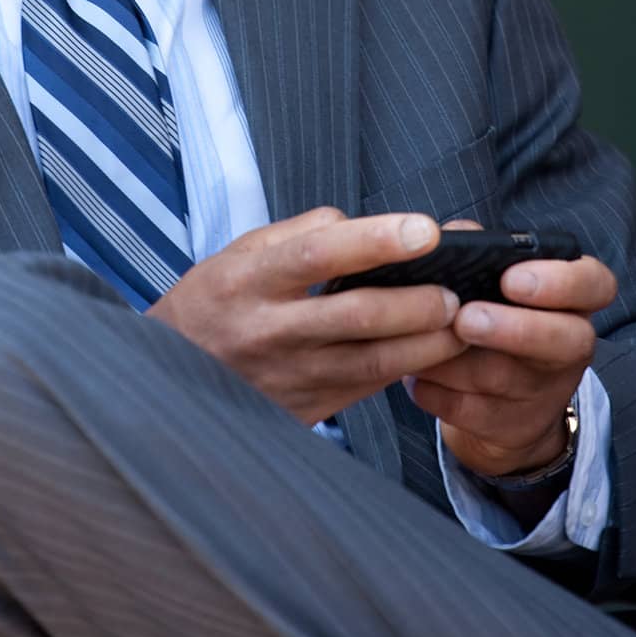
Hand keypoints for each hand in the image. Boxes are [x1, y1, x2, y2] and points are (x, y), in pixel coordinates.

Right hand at [147, 207, 466, 424]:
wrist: (173, 382)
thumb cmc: (214, 302)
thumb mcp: (238, 253)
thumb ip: (297, 233)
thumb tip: (357, 225)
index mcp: (248, 280)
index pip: (318, 254)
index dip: (374, 240)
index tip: (424, 229)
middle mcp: (269, 331)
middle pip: (356, 316)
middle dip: (416, 302)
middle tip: (458, 288)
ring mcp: (289, 377)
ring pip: (372, 362)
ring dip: (427, 343)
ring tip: (463, 322)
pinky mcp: (305, 411)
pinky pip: (367, 389)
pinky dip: (408, 369)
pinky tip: (438, 351)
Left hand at [404, 221, 617, 477]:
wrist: (502, 399)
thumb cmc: (496, 312)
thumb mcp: (496, 279)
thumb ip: (480, 250)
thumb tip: (453, 236)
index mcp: (572, 300)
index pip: (595, 284)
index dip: (561, 282)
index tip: (513, 278)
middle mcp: (569, 346)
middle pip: (564, 340)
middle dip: (513, 328)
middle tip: (466, 318)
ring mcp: (544, 392)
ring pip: (503, 378)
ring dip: (454, 359)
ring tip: (418, 339)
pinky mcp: (511, 428)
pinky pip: (469, 411)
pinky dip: (435, 393)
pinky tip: (414, 376)